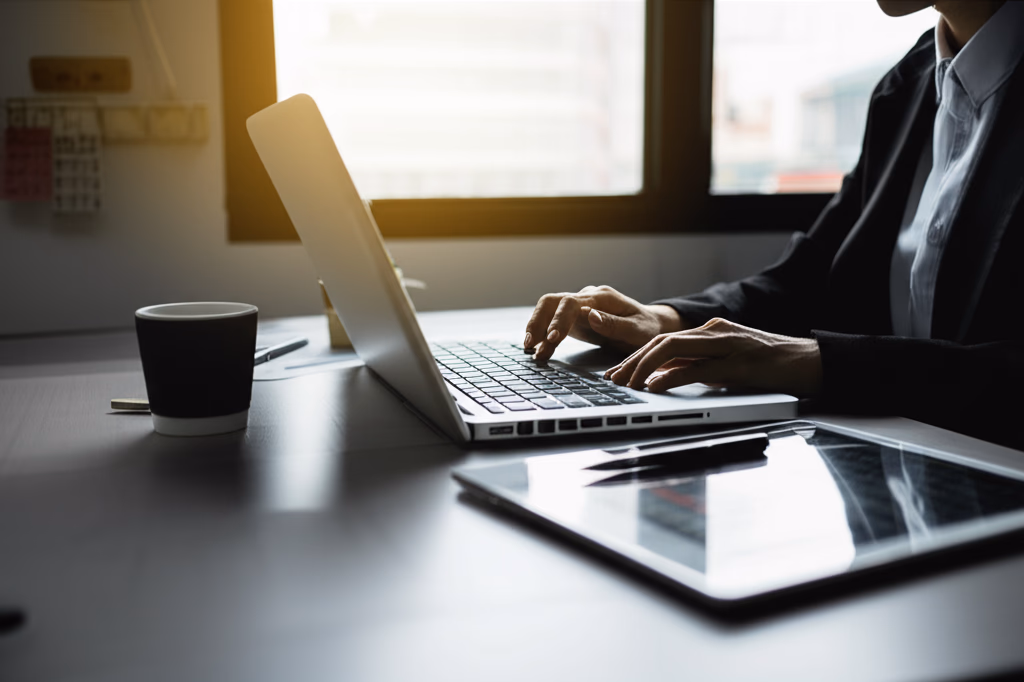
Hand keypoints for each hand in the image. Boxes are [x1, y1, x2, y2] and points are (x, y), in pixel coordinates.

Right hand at [524, 285, 684, 360]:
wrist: (649, 325)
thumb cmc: (646, 328)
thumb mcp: (638, 330)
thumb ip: (614, 324)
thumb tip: (590, 316)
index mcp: (602, 297)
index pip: (572, 302)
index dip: (559, 320)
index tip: (552, 338)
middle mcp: (587, 297)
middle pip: (552, 301)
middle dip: (538, 321)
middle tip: (530, 344)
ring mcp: (579, 306)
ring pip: (548, 310)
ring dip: (536, 328)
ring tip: (530, 350)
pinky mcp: (574, 318)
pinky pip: (552, 322)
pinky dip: (543, 336)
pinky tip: (538, 351)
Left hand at [605, 317, 822, 396]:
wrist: (811, 362)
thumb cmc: (771, 367)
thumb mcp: (727, 366)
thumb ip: (698, 368)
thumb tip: (665, 379)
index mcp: (710, 332)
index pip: (663, 340)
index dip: (636, 356)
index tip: (617, 373)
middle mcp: (714, 332)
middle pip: (661, 342)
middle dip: (632, 361)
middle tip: (613, 380)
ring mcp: (726, 345)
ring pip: (673, 348)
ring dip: (644, 367)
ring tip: (628, 384)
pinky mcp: (738, 364)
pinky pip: (698, 368)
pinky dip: (673, 377)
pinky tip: (656, 386)